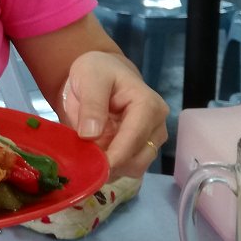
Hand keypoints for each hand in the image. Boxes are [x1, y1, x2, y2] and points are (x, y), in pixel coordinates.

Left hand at [59, 51, 168, 177]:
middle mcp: (157, 124)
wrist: (101, 73)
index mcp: (148, 104)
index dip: (115, 156)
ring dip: (111, 169)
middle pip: (138, 159)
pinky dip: (111, 168)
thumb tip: (90, 135)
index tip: (93, 169)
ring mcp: (152, 139)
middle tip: (83, 164)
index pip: (135, 138)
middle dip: (111, 166)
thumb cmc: (97, 71)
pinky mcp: (142, 148)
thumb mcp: (89, 79)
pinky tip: (94, 159)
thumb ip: (91, 105)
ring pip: (135, 168)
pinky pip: (128, 167)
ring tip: (87, 158)